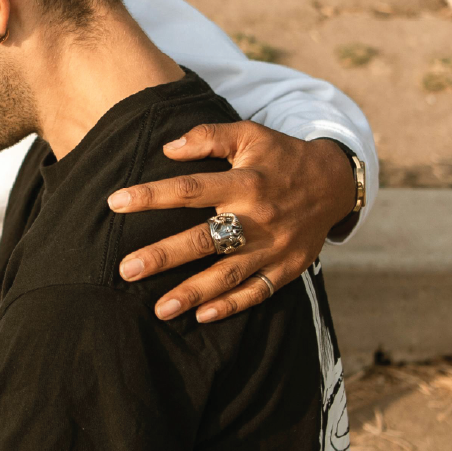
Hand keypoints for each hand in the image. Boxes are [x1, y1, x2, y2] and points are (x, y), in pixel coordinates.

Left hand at [107, 123, 355, 322]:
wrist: (336, 182)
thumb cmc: (281, 156)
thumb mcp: (249, 134)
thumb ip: (208, 136)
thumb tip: (167, 148)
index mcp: (245, 182)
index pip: (190, 189)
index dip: (151, 196)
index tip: (115, 202)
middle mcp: (258, 217)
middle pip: (204, 239)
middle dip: (164, 256)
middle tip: (127, 270)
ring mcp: (274, 247)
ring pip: (228, 274)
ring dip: (192, 293)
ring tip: (158, 309)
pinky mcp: (288, 267)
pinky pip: (258, 291)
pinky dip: (231, 306)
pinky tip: (202, 316)